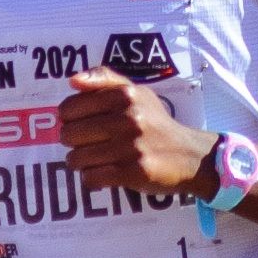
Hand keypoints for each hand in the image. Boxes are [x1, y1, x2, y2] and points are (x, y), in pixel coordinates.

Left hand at [54, 70, 211, 197]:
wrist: (189, 155)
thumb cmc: (156, 122)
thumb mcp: (137, 92)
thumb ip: (105, 79)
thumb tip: (72, 81)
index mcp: (125, 95)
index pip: (70, 108)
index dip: (68, 119)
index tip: (79, 123)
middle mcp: (128, 118)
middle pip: (69, 134)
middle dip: (73, 142)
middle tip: (87, 143)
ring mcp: (130, 147)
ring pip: (77, 158)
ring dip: (80, 162)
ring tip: (94, 159)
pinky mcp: (133, 172)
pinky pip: (91, 177)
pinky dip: (92, 178)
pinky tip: (103, 173)